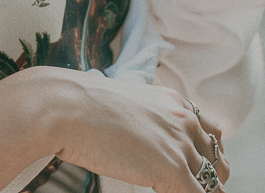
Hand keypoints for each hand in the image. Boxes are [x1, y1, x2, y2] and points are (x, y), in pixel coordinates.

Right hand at [49, 70, 229, 192]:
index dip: (207, 154)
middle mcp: (182, 118)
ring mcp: (180, 144)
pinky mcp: (173, 169)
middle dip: (211, 178)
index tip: (198, 169)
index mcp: (171, 100)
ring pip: (212, 183)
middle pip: (217, 158)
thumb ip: (140, 117)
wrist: (64, 106)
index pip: (210, 131)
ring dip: (199, 191)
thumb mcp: (121, 103)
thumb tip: (134, 135)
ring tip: (180, 192)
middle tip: (194, 188)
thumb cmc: (80, 105)